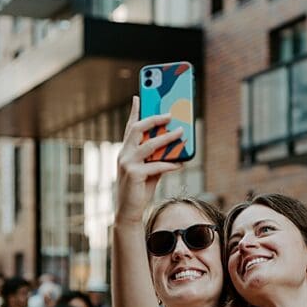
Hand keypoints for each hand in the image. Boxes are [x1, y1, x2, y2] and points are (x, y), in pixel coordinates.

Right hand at [116, 97, 182, 224]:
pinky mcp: (134, 175)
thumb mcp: (149, 170)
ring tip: (181, 133)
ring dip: (167, 139)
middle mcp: (124, 154)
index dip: (135, 112)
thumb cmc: (139, 189)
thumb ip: (157, 158)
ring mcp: (127, 164)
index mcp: (126, 150)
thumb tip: (173, 147)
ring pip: (149, 145)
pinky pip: (156, 166)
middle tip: (170, 114)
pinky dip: (170, 164)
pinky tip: (181, 164)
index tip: (139, 97)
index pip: (130, 127)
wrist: (128, 210)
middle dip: (154, 120)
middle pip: (138, 130)